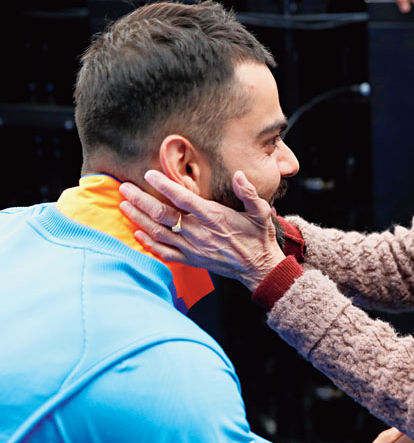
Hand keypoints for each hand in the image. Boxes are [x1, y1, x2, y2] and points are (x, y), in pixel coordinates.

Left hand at [119, 169, 285, 291]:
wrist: (258, 267)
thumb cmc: (258, 237)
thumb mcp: (260, 212)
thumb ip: (249, 193)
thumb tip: (238, 175)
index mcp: (214, 218)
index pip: (183, 199)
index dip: (165, 186)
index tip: (149, 175)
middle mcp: (199, 233)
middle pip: (162, 215)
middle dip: (141, 200)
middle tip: (124, 188)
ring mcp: (192, 248)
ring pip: (158, 233)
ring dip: (138, 219)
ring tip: (124, 205)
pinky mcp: (190, 260)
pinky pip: (164, 252)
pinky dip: (148, 243)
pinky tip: (136, 233)